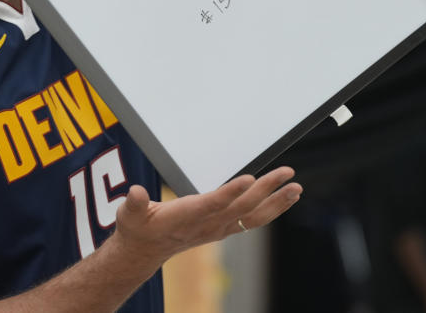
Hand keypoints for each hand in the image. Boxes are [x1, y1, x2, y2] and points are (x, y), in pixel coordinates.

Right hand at [113, 166, 301, 264]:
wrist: (145, 251)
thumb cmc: (138, 227)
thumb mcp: (129, 214)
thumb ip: (133, 203)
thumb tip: (135, 193)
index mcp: (186, 217)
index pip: (213, 204)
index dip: (231, 192)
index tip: (250, 178)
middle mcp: (208, 224)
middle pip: (242, 207)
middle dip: (267, 190)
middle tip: (287, 174)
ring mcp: (218, 228)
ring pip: (253, 216)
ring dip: (276, 202)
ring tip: (296, 188)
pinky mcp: (223, 228)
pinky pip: (253, 220)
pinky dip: (271, 209)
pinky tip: (284, 199)